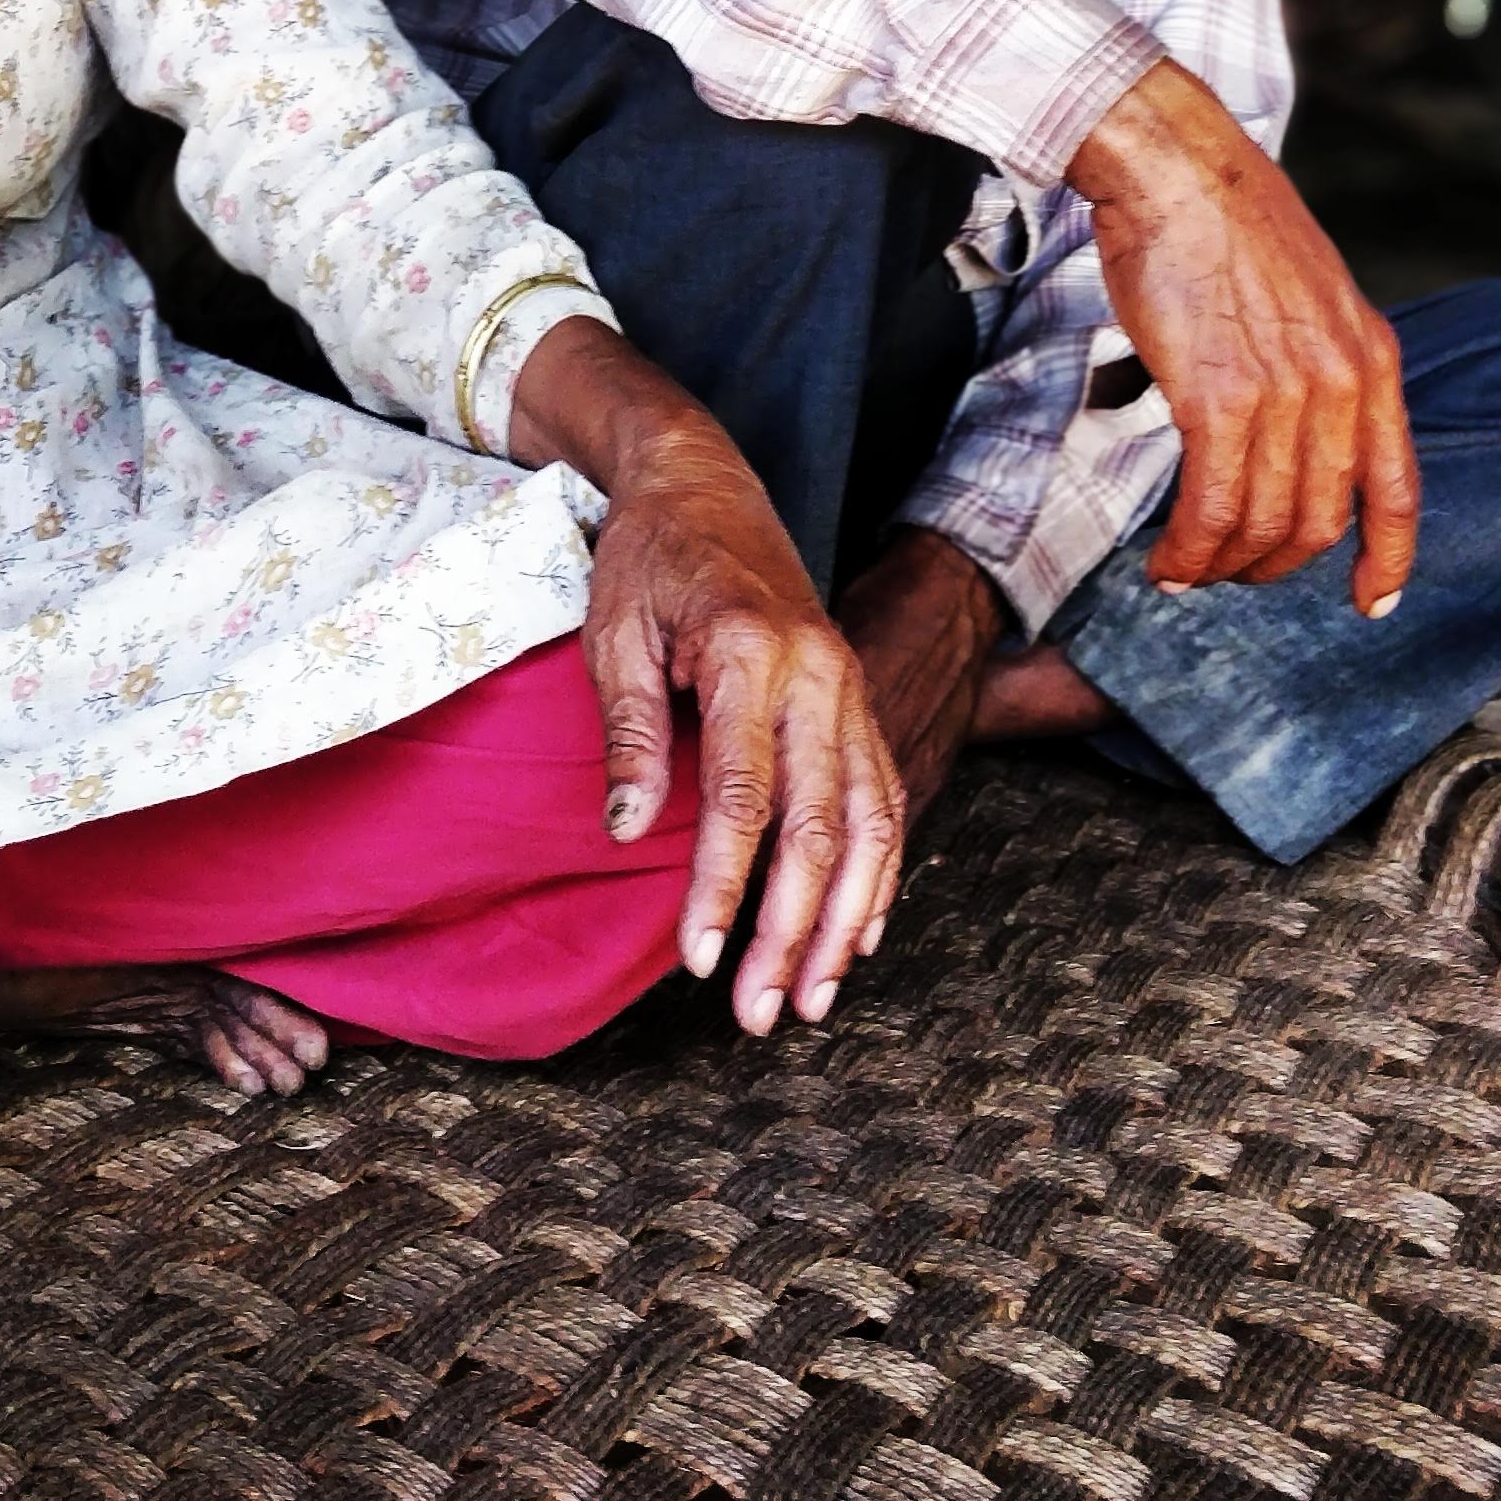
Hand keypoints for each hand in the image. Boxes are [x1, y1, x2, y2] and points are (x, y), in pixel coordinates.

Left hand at [504, 319, 903, 1033]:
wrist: (706, 487)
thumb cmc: (649, 559)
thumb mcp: (614, 628)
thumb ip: (628, 730)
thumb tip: (628, 831)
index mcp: (748, 652)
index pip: (744, 795)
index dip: (725, 884)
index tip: (701, 960)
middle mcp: (818, 675)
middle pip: (821, 826)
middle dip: (791, 929)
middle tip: (760, 1013)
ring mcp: (850, 689)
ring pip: (871, 824)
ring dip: (845, 920)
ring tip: (811, 999)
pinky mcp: (860, 702)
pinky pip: (886, 800)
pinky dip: (881, 875)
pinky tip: (857, 935)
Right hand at [1069, 60, 1416, 609]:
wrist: (1180, 171)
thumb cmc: (1227, 222)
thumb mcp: (1315, 293)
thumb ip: (1322, 362)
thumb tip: (1296, 428)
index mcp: (1374, 360)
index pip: (1397, 489)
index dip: (1386, 558)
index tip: (1370, 601)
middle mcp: (1341, 386)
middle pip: (1320, 520)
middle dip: (1275, 565)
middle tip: (1232, 570)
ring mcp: (1285, 396)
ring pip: (1264, 523)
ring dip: (1222, 565)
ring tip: (1186, 570)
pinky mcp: (1218, 400)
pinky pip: (1212, 506)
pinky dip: (1189, 548)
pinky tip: (1167, 559)